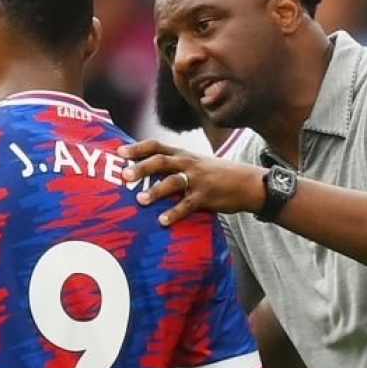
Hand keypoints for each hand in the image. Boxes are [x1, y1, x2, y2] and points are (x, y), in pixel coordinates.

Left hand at [123, 140, 269, 226]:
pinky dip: (174, 213)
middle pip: (161, 161)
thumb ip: (174, 167)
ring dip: (155, 191)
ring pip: (173, 182)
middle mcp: (188, 163)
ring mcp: (197, 179)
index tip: (119, 152)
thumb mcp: (195, 164)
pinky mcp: (206, 196)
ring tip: (140, 201)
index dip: (137, 148)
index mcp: (183, 154)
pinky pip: (187, 205)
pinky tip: (162, 221)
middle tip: (124, 175)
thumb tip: (145, 174)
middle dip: (142, 167)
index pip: (156, 146)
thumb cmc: (216, 175)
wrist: (248, 183)